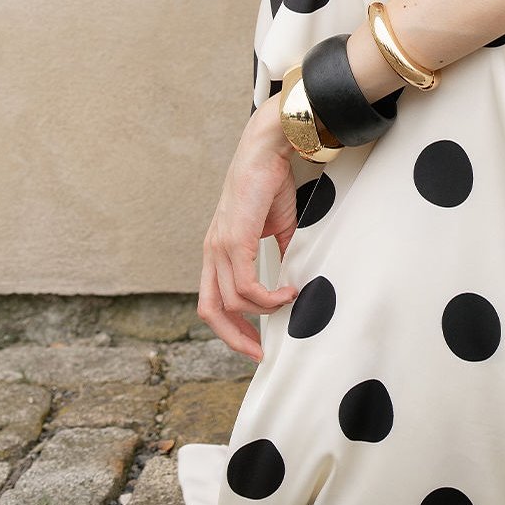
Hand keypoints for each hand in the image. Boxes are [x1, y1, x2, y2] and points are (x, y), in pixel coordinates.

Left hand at [197, 93, 300, 361]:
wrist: (269, 149)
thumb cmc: (271, 184)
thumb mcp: (277, 229)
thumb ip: (280, 256)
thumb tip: (294, 284)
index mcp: (218, 251)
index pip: (213, 301)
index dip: (231, 328)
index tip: (258, 343)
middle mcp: (212, 251)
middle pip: (210, 311)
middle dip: (235, 339)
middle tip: (261, 354)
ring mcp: (219, 246)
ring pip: (228, 302)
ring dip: (262, 313)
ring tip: (289, 305)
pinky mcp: (233, 239)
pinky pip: (244, 285)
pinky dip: (266, 298)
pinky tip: (287, 293)